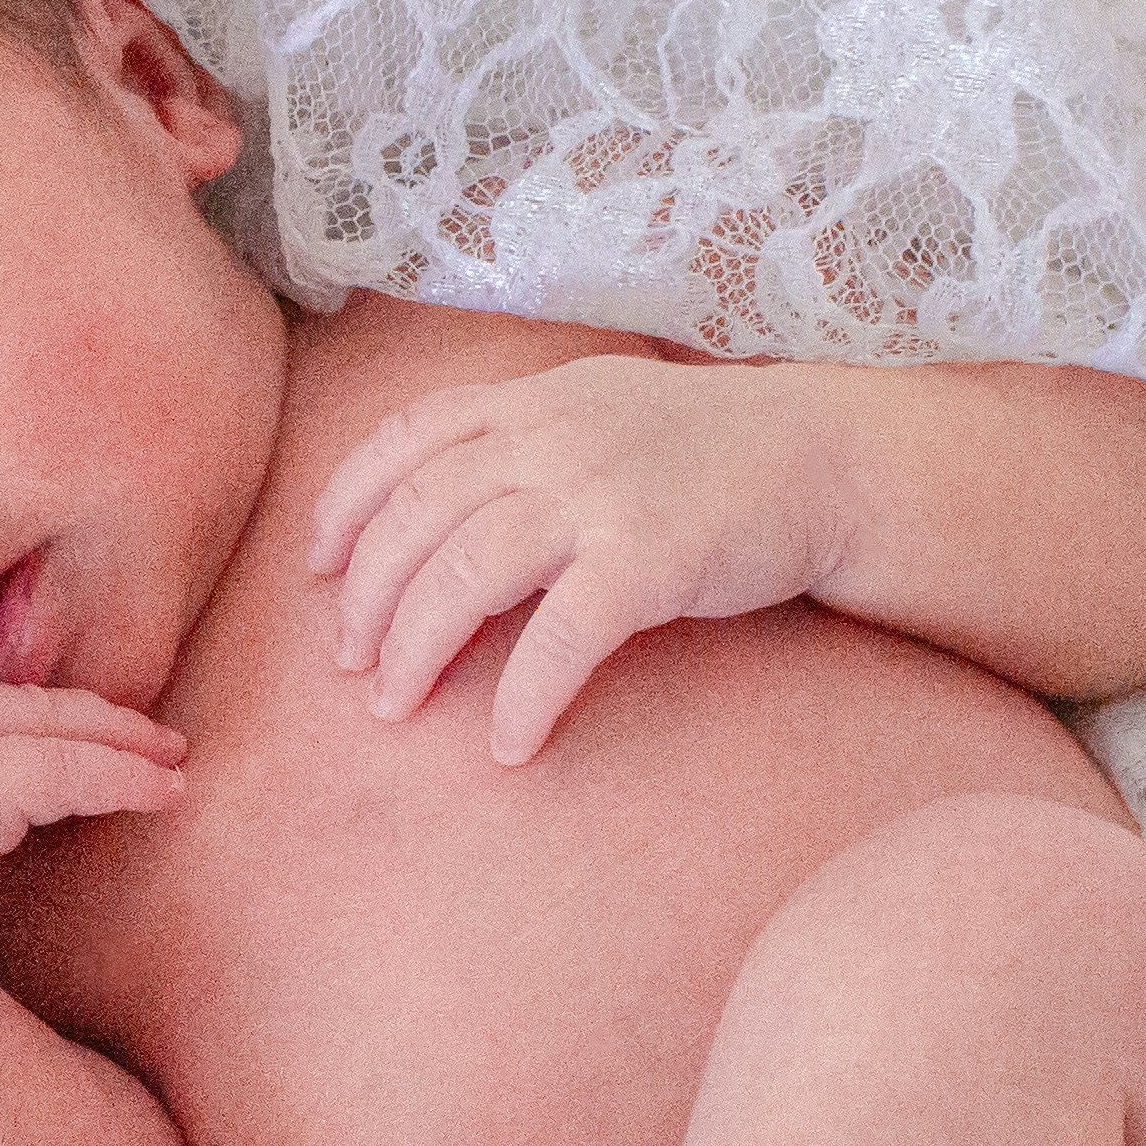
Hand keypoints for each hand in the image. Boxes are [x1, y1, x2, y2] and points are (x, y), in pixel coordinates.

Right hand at [0, 682, 188, 980]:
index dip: (14, 724)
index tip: (60, 740)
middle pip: (3, 705)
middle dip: (80, 717)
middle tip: (143, 736)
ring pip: (44, 726)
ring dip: (118, 742)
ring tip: (169, 762)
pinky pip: (66, 769)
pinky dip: (122, 776)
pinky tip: (164, 792)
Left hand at [306, 351, 854, 760]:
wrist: (829, 459)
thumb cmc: (710, 452)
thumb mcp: (603, 408)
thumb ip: (523, 436)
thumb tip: (438, 501)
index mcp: (533, 401)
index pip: (406, 439)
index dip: (345, 504)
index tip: (315, 566)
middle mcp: (554, 438)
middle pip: (418, 518)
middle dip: (366, 598)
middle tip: (351, 663)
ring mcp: (601, 494)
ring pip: (465, 573)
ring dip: (414, 649)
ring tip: (394, 705)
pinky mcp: (650, 559)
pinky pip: (559, 639)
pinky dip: (522, 697)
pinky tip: (506, 744)